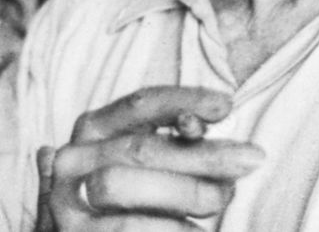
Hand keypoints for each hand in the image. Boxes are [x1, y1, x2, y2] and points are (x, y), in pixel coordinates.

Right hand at [34, 86, 263, 230]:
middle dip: (200, 153)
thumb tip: (210, 132)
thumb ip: (174, 148)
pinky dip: (172, 228)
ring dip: (184, 192)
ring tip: (221, 199)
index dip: (184, 99)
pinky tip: (196, 231)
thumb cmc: (128, 203)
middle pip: (140, 148)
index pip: (139, 104)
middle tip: (250, 159)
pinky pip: (127, 228)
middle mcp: (73, 160)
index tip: (226, 104)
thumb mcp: (146, 168)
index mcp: (92, 131)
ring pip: (124, 186)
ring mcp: (68, 202)